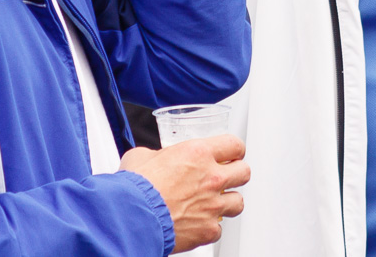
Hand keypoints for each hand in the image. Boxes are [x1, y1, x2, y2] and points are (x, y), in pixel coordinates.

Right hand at [122, 134, 249, 252]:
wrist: (130, 219)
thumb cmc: (134, 189)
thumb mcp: (142, 157)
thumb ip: (156, 155)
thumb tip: (154, 158)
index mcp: (198, 154)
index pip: (234, 144)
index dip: (234, 150)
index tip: (231, 154)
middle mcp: (211, 178)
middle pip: (244, 172)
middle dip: (236, 174)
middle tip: (225, 177)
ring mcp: (213, 205)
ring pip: (238, 202)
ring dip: (228, 202)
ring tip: (214, 203)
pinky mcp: (208, 230)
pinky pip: (218, 229)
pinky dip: (209, 227)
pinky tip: (198, 223)